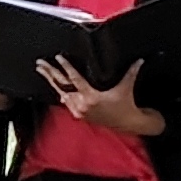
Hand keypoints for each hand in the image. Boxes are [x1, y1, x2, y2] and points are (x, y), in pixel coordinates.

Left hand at [42, 57, 163, 137]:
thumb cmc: (126, 105)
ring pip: (61, 93)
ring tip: (42, 71)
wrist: (128, 123)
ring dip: (51, 82)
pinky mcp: (80, 114)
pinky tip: (54, 86)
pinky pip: (66, 102)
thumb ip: (131, 72)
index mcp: (92, 97)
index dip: (66, 67)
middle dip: (50, 73)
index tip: (58, 57)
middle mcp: (83, 104)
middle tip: (40, 63)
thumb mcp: (126, 87)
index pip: (75, 79)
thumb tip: (139, 59)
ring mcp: (79, 111)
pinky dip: (59, 93)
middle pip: (62, 86)